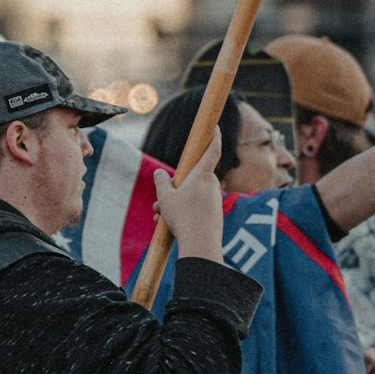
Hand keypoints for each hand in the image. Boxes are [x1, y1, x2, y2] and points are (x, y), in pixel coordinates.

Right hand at [153, 129, 223, 261]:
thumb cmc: (183, 218)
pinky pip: (196, 208)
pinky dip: (182, 213)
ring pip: (191, 196)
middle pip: (192, 179)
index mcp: (203, 175)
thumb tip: (161, 174)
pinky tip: (169, 225)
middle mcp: (212, 185)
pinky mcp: (214, 215)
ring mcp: (214, 201)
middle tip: (159, 202)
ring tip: (160, 216)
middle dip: (174, 188)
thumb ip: (162, 182)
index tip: (215, 127)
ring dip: (174, 204)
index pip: (212, 150)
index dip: (214, 137)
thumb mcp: (166, 198)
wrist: (201, 246)